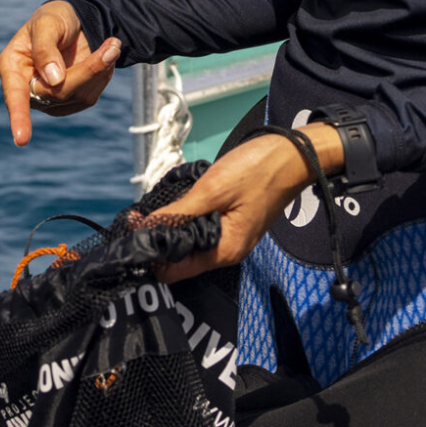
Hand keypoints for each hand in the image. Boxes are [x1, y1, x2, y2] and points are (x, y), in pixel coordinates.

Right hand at [0, 0, 121, 145]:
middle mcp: (26, 87)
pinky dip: (102, 75)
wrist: (75, 20)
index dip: (18, 117)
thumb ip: (45, 49)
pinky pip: (89, 96)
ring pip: (76, 96)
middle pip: (56, 93)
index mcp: (11, 66)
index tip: (22, 140)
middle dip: (87, 70)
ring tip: (112, 44)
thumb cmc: (54, 17)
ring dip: (99, 70)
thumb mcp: (47, 22)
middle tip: (113, 44)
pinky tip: (104, 57)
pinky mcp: (69, 102)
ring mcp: (48, 99)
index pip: (15, 95)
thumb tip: (53, 81)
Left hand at [143, 124, 344, 281]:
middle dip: (157, 240)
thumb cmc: (257, 171)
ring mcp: (229, 236)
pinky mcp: (230, 222)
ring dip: (169, 228)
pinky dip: (184, 218)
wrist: (292, 155)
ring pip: (188, 242)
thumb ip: (179, 213)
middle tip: (136, 216)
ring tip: (151, 208)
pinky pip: (199, 228)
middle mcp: (226, 250)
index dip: (151, 255)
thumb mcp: (212, 190)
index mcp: (224, 251)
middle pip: (179, 258)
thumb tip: (147, 227)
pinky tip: (174, 203)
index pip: (175, 271)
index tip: (132, 232)